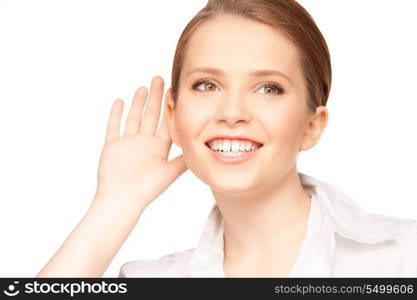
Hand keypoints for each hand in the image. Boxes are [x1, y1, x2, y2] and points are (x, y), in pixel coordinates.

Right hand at [93, 76, 187, 210]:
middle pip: (151, 115)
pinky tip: (119, 101)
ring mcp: (128, 143)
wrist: (123, 199)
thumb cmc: (147, 189)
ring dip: (138, 103)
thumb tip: (204, 149)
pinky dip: (115, 114)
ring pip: (133, 117)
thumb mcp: (170, 171)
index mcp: (159, 147)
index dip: (169, 107)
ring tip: (143, 87)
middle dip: (155, 98)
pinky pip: (113, 126)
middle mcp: (144, 143)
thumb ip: (184, 159)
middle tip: (159, 79)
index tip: (173, 91)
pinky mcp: (112, 146)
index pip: (166, 122)